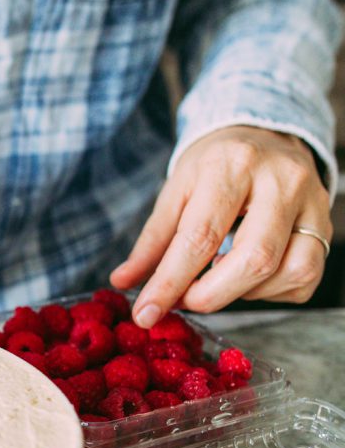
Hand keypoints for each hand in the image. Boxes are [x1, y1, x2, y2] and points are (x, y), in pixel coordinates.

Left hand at [110, 125, 332, 327]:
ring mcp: (313, 203)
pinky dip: (270, 291)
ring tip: (216, 280)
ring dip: (243, 293)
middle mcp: (280, 181)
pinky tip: (246, 276)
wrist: (262, 134)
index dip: (170, 283)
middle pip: (253, 259)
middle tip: (184, 302)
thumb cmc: (213, 166)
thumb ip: (152, 241)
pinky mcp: (327, 224)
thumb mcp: (176, 191)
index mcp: (231, 166)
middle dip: (211, 295)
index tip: (146, 313)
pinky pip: (305, 277)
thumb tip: (123, 282)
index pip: (199, 236)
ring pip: (288, 272)